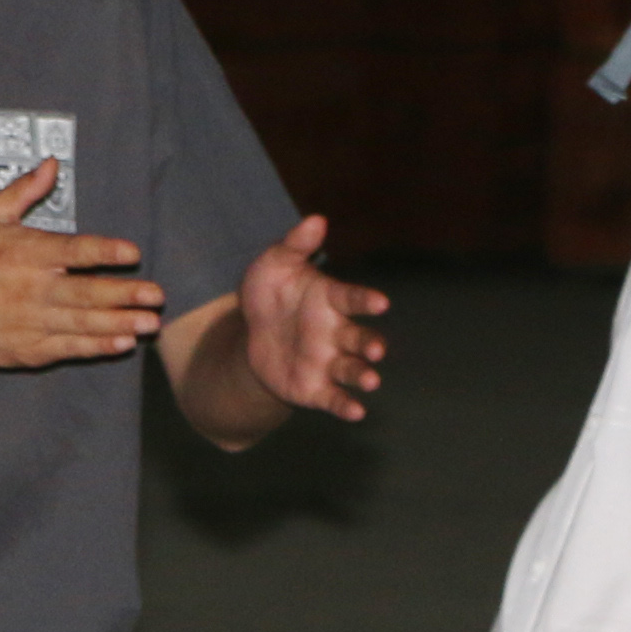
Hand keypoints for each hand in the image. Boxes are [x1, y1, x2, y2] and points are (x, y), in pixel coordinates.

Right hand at [0, 164, 158, 372]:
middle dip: (127, 295)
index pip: (75, 250)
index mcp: (26, 252)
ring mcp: (30, 321)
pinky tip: (120, 344)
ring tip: (149, 323)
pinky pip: (68, 348)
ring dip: (120, 324)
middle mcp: (32, 288)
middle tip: (158, 296)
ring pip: (84, 323)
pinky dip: (95, 347)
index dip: (106, 252)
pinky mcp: (26, 348)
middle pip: (88, 292)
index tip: (133, 253)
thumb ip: (24, 192)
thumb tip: (51, 164)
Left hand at [229, 214, 384, 419]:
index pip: (351, 299)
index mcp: (329, 300)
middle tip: (377, 350)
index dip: (365, 301)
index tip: (380, 302)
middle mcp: (335, 332)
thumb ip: (296, 244)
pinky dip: (346, 405)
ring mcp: (327, 362)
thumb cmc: (271, 294)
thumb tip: (317, 219)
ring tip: (372, 381)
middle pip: (359, 338)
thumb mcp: (275, 263)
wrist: (250, 335)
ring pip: (352, 370)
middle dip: (370, 344)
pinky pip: (334, 397)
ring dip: (363, 375)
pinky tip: (356, 412)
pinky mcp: (316, 388)